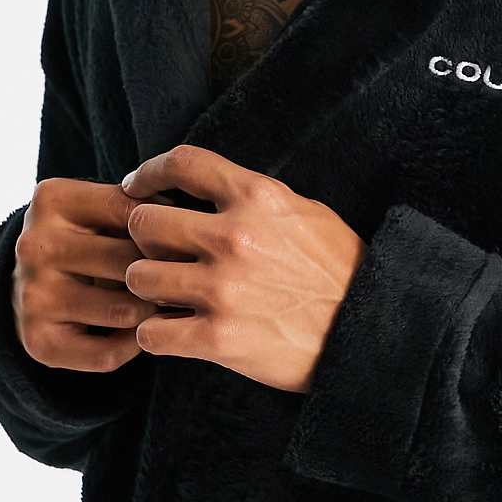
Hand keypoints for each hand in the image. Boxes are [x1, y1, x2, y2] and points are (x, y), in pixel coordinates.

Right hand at [11, 177, 172, 372]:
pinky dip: (131, 346)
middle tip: (188, 281)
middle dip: (166, 274)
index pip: (135, 213)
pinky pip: (107, 354)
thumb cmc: (90, 239)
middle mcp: (35, 245)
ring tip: (161, 303)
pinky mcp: (38, 342)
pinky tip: (136, 333)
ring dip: (151, 312)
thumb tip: (196, 222)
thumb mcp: (107, 208)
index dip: (171, 230)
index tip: (189, 241)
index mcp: (53, 199)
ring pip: (125, 311)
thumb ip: (146, 206)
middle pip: (131, 263)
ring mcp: (33, 295)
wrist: (32, 283)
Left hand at [119, 144, 368, 394]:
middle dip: (143, 238)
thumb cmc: (336, 269)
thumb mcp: (302, 211)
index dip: (148, 172)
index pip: (183, 163)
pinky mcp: (219, 338)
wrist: (367, 330)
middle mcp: (235, 237)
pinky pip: (151, 333)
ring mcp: (224, 289)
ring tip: (164, 295)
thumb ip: (252, 198)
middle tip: (154, 253)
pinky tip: (170, 332)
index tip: (135, 186)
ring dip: (146, 288)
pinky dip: (153, 335)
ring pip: (138, 277)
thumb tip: (207, 187)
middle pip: (144, 222)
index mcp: (257, 197)